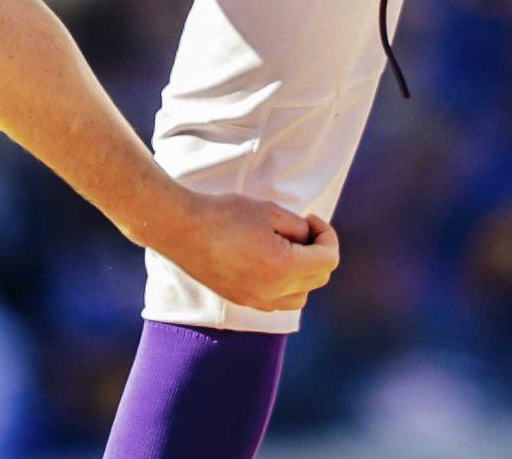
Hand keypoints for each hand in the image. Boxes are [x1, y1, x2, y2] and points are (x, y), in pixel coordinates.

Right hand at [154, 192, 339, 312]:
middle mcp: (273, 292)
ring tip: (288, 248)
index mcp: (283, 268)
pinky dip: (285, 285)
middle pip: (319, 279)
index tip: (310, 219)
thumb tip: (310, 239)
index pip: (328, 260)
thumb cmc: (224, 215)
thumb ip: (299, 228)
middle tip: (302, 230)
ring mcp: (257, 300)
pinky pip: (279, 301)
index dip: (328, 236)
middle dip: (318, 253)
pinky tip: (270, 261)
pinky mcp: (243, 301)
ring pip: (301, 296)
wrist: (183, 229)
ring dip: (304, 273)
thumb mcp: (269, 211)